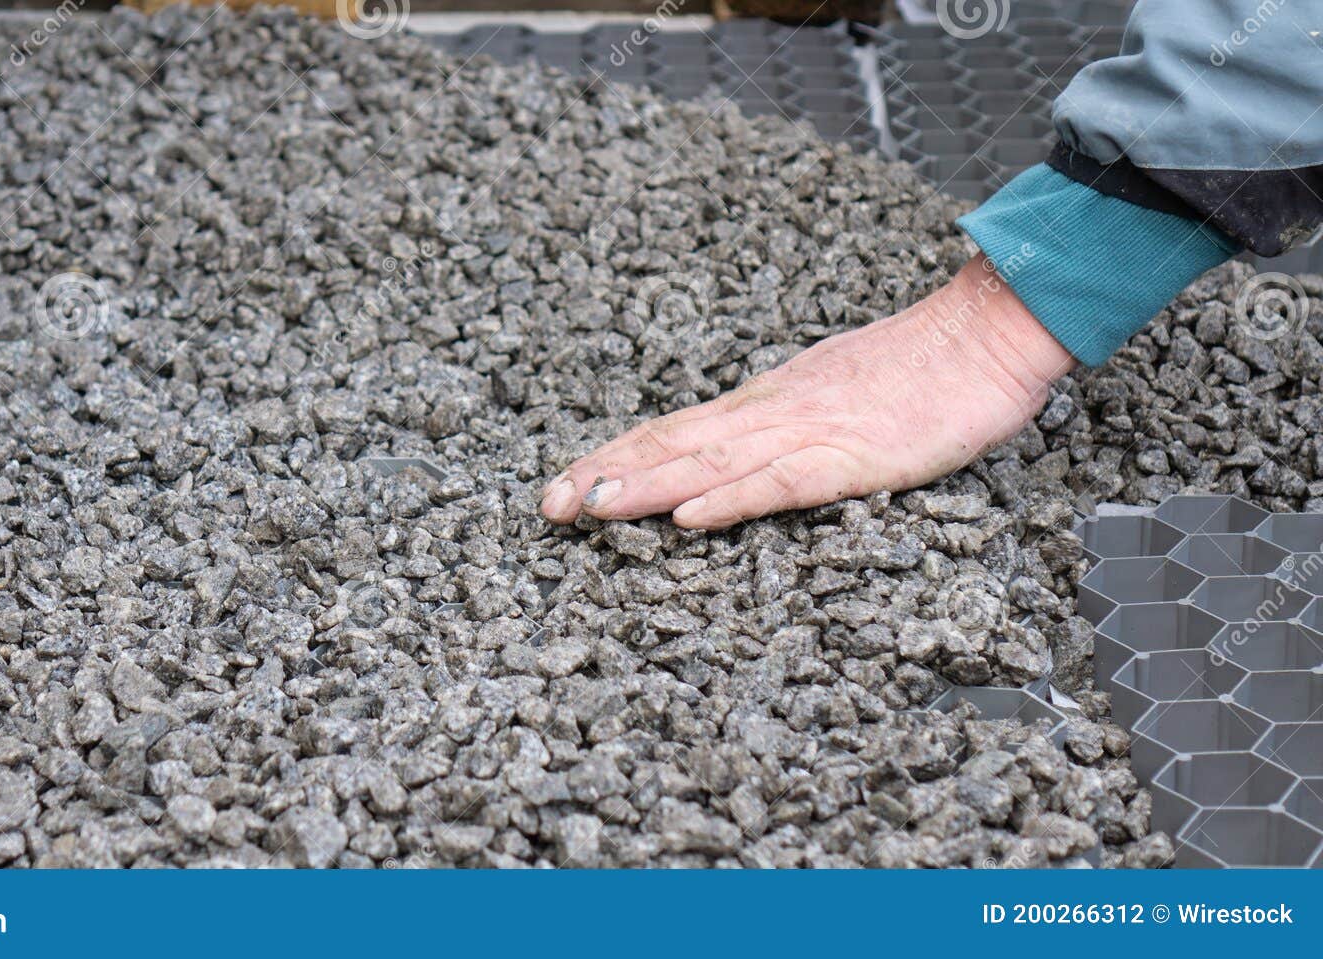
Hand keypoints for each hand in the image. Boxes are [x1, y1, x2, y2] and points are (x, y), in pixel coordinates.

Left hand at [539, 254, 1076, 529]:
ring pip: (710, 463)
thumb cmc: (919, 369)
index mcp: (765, 403)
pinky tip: (689, 517)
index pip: (672, 432)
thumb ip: (785, 427)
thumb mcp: (835, 397)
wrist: (986, 333)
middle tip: (546, 504)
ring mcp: (809, 433)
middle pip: (672, 446)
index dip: (615, 458)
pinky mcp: (854, 456)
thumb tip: (735, 453)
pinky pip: (783, 482)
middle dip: (605, 475)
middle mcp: (772, 413)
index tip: (563, 483)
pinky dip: (732, 499)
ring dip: (645, 486)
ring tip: (589, 507)